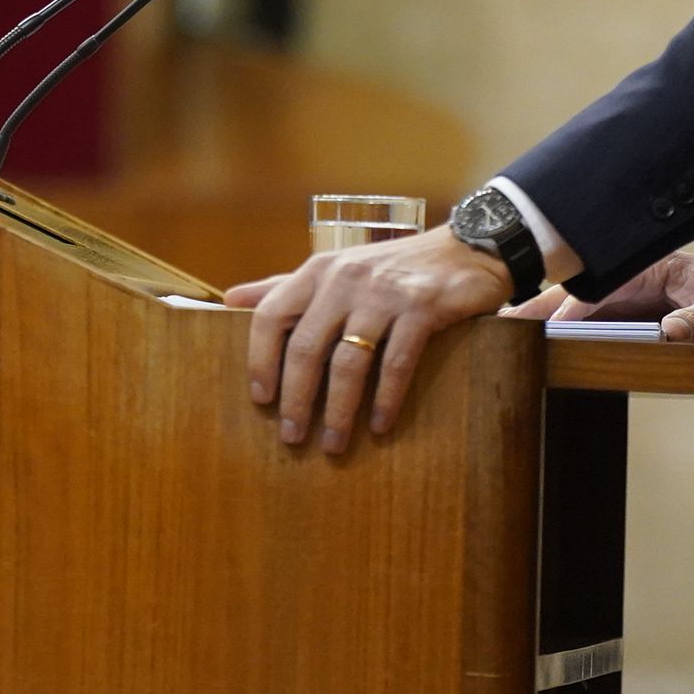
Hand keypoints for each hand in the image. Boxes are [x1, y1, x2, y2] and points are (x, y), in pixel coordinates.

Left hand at [228, 226, 512, 453]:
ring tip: (332, 444)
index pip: (271, 315)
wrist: (464, 249)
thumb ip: (284, 286)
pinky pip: (396, 363)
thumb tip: (229, 300)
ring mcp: (383, 293)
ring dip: (337, 410)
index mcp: (317, 270)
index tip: (260, 399)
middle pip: (306, 347)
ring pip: (348, 362)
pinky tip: (379, 426)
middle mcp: (344, 279)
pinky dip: (384, 400)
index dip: (260, 359)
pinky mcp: (421, 307)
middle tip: (292, 437)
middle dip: (296, 399)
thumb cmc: (390, 267)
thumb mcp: (334, 269)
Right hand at [504, 249, 693, 359]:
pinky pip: (599, 330)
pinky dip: (571, 339)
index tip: (525, 327)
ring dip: (548, 327)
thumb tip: (669, 334)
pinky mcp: (643, 321)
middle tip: (491, 331)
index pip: (591, 291)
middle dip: (535, 313)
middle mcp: (636, 283)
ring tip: (506, 345)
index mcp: (650, 270)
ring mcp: (638, 302)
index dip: (557, 310)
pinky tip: (547, 354)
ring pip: (581, 315)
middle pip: (575, 299)